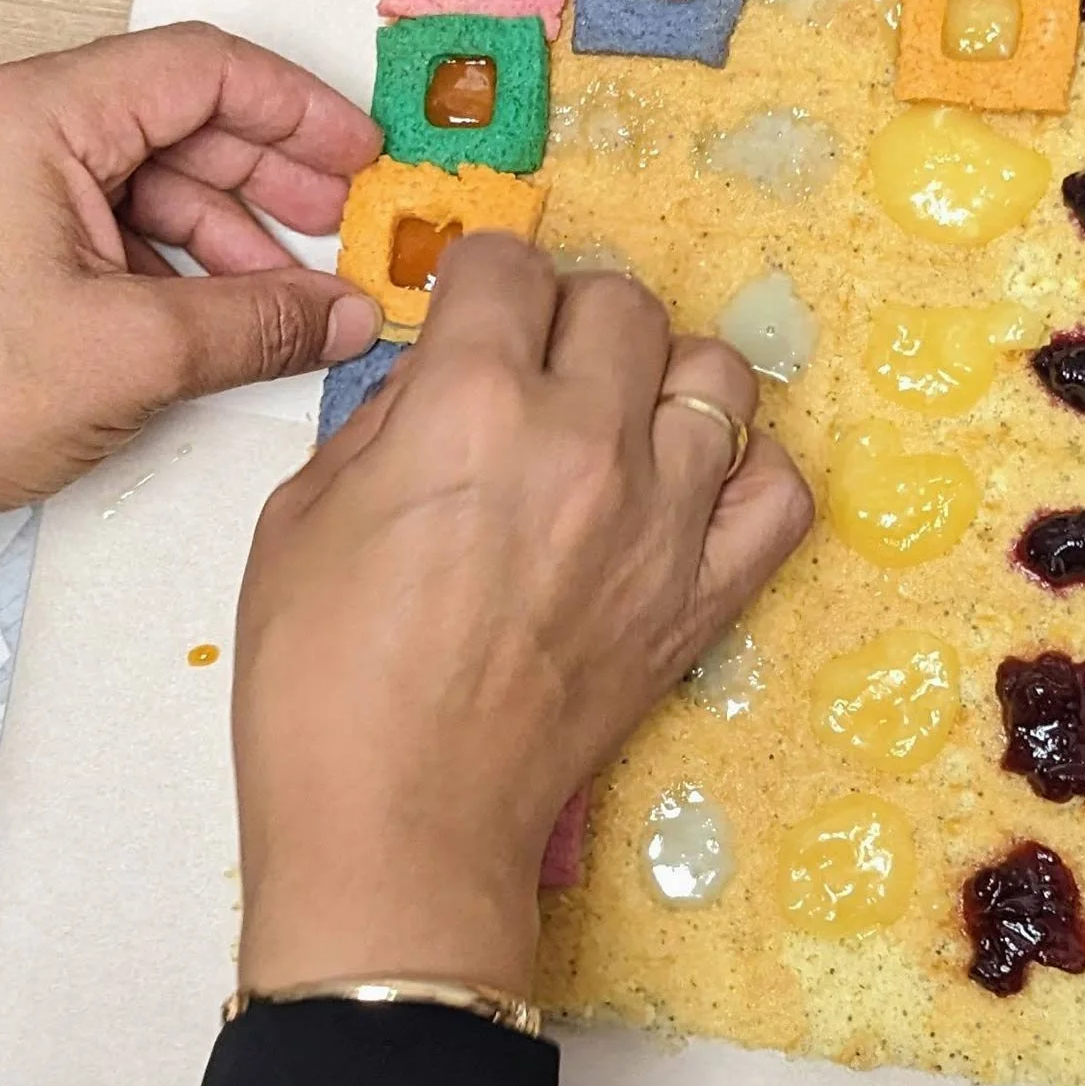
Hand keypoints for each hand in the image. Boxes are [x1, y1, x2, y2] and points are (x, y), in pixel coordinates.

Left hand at [0, 22, 383, 577]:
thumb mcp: (134, 353)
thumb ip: (257, 323)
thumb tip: (338, 314)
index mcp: (29, 116)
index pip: (197, 69)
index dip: (295, 110)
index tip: (357, 156)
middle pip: (171, 120)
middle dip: (268, 178)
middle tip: (342, 227)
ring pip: (137, 181)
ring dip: (223, 238)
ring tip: (287, 301)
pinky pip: (97, 227)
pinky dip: (166, 267)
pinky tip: (215, 320)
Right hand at [233, 232, 812, 999]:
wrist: (400, 822)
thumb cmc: (321, 680)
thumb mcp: (304, 510)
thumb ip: (390, 418)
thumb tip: (447, 374)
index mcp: (470, 405)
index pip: (507, 263)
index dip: (478, 286)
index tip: (470, 322)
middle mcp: (583, 442)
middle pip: (621, 303)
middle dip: (569, 322)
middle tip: (536, 378)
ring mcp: (663, 520)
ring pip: (717, 375)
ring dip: (664, 382)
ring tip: (618, 427)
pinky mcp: (706, 596)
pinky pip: (781, 492)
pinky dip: (747, 474)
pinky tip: (691, 492)